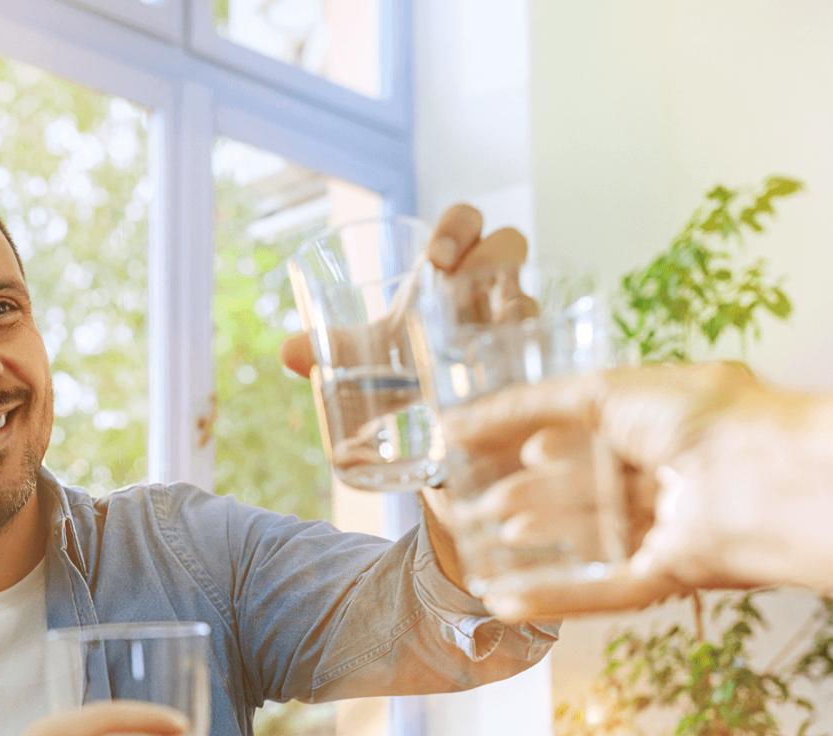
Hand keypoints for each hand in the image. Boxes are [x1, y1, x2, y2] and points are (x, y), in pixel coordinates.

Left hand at [277, 203, 532, 379]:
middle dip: (490, 251)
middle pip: (510, 242)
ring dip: (514, 304)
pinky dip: (528, 360)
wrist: (440, 416)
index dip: (459, 226)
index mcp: (456, 268)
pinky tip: (509, 377)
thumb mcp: (374, 356)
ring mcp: (519, 322)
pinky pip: (544, 349)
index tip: (435, 259)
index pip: (469, 221)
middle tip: (452, 281)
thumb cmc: (412, 366)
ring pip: (531, 295)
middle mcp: (494, 286)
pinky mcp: (533, 362)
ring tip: (487, 332)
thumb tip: (288, 352)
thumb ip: (337, 349)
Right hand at [438, 362, 799, 617]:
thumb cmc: (703, 417)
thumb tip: (460, 422)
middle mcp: (672, 479)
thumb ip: (530, 406)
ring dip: (538, 545)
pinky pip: (603, 591)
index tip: (491, 453)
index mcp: (667, 425)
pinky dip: (554, 597)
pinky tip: (506, 600)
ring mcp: (671, 531)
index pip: (591, 439)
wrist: (762, 476)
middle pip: (587, 494)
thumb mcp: (604, 391)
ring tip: (487, 542)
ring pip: (591, 541)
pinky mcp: (669, 577)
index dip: (541, 446)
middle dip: (533, 498)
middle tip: (482, 504)